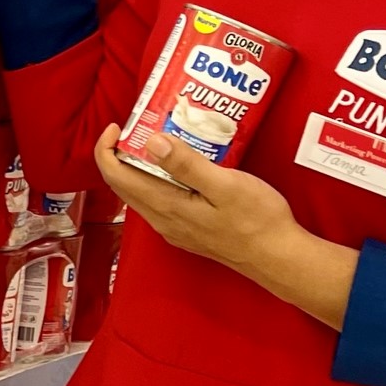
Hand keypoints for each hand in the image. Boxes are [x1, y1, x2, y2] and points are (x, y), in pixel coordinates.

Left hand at [92, 124, 357, 328]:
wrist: (279, 259)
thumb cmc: (258, 220)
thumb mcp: (225, 185)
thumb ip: (186, 165)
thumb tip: (150, 142)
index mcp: (165, 206)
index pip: (115, 176)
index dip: (106, 148)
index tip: (117, 126)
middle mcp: (162, 220)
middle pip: (122, 185)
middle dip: (120, 153)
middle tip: (137, 127)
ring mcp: (174, 229)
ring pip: (140, 194)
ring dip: (138, 166)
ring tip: (157, 141)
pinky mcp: (187, 232)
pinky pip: (157, 202)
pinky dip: (155, 180)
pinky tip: (177, 168)